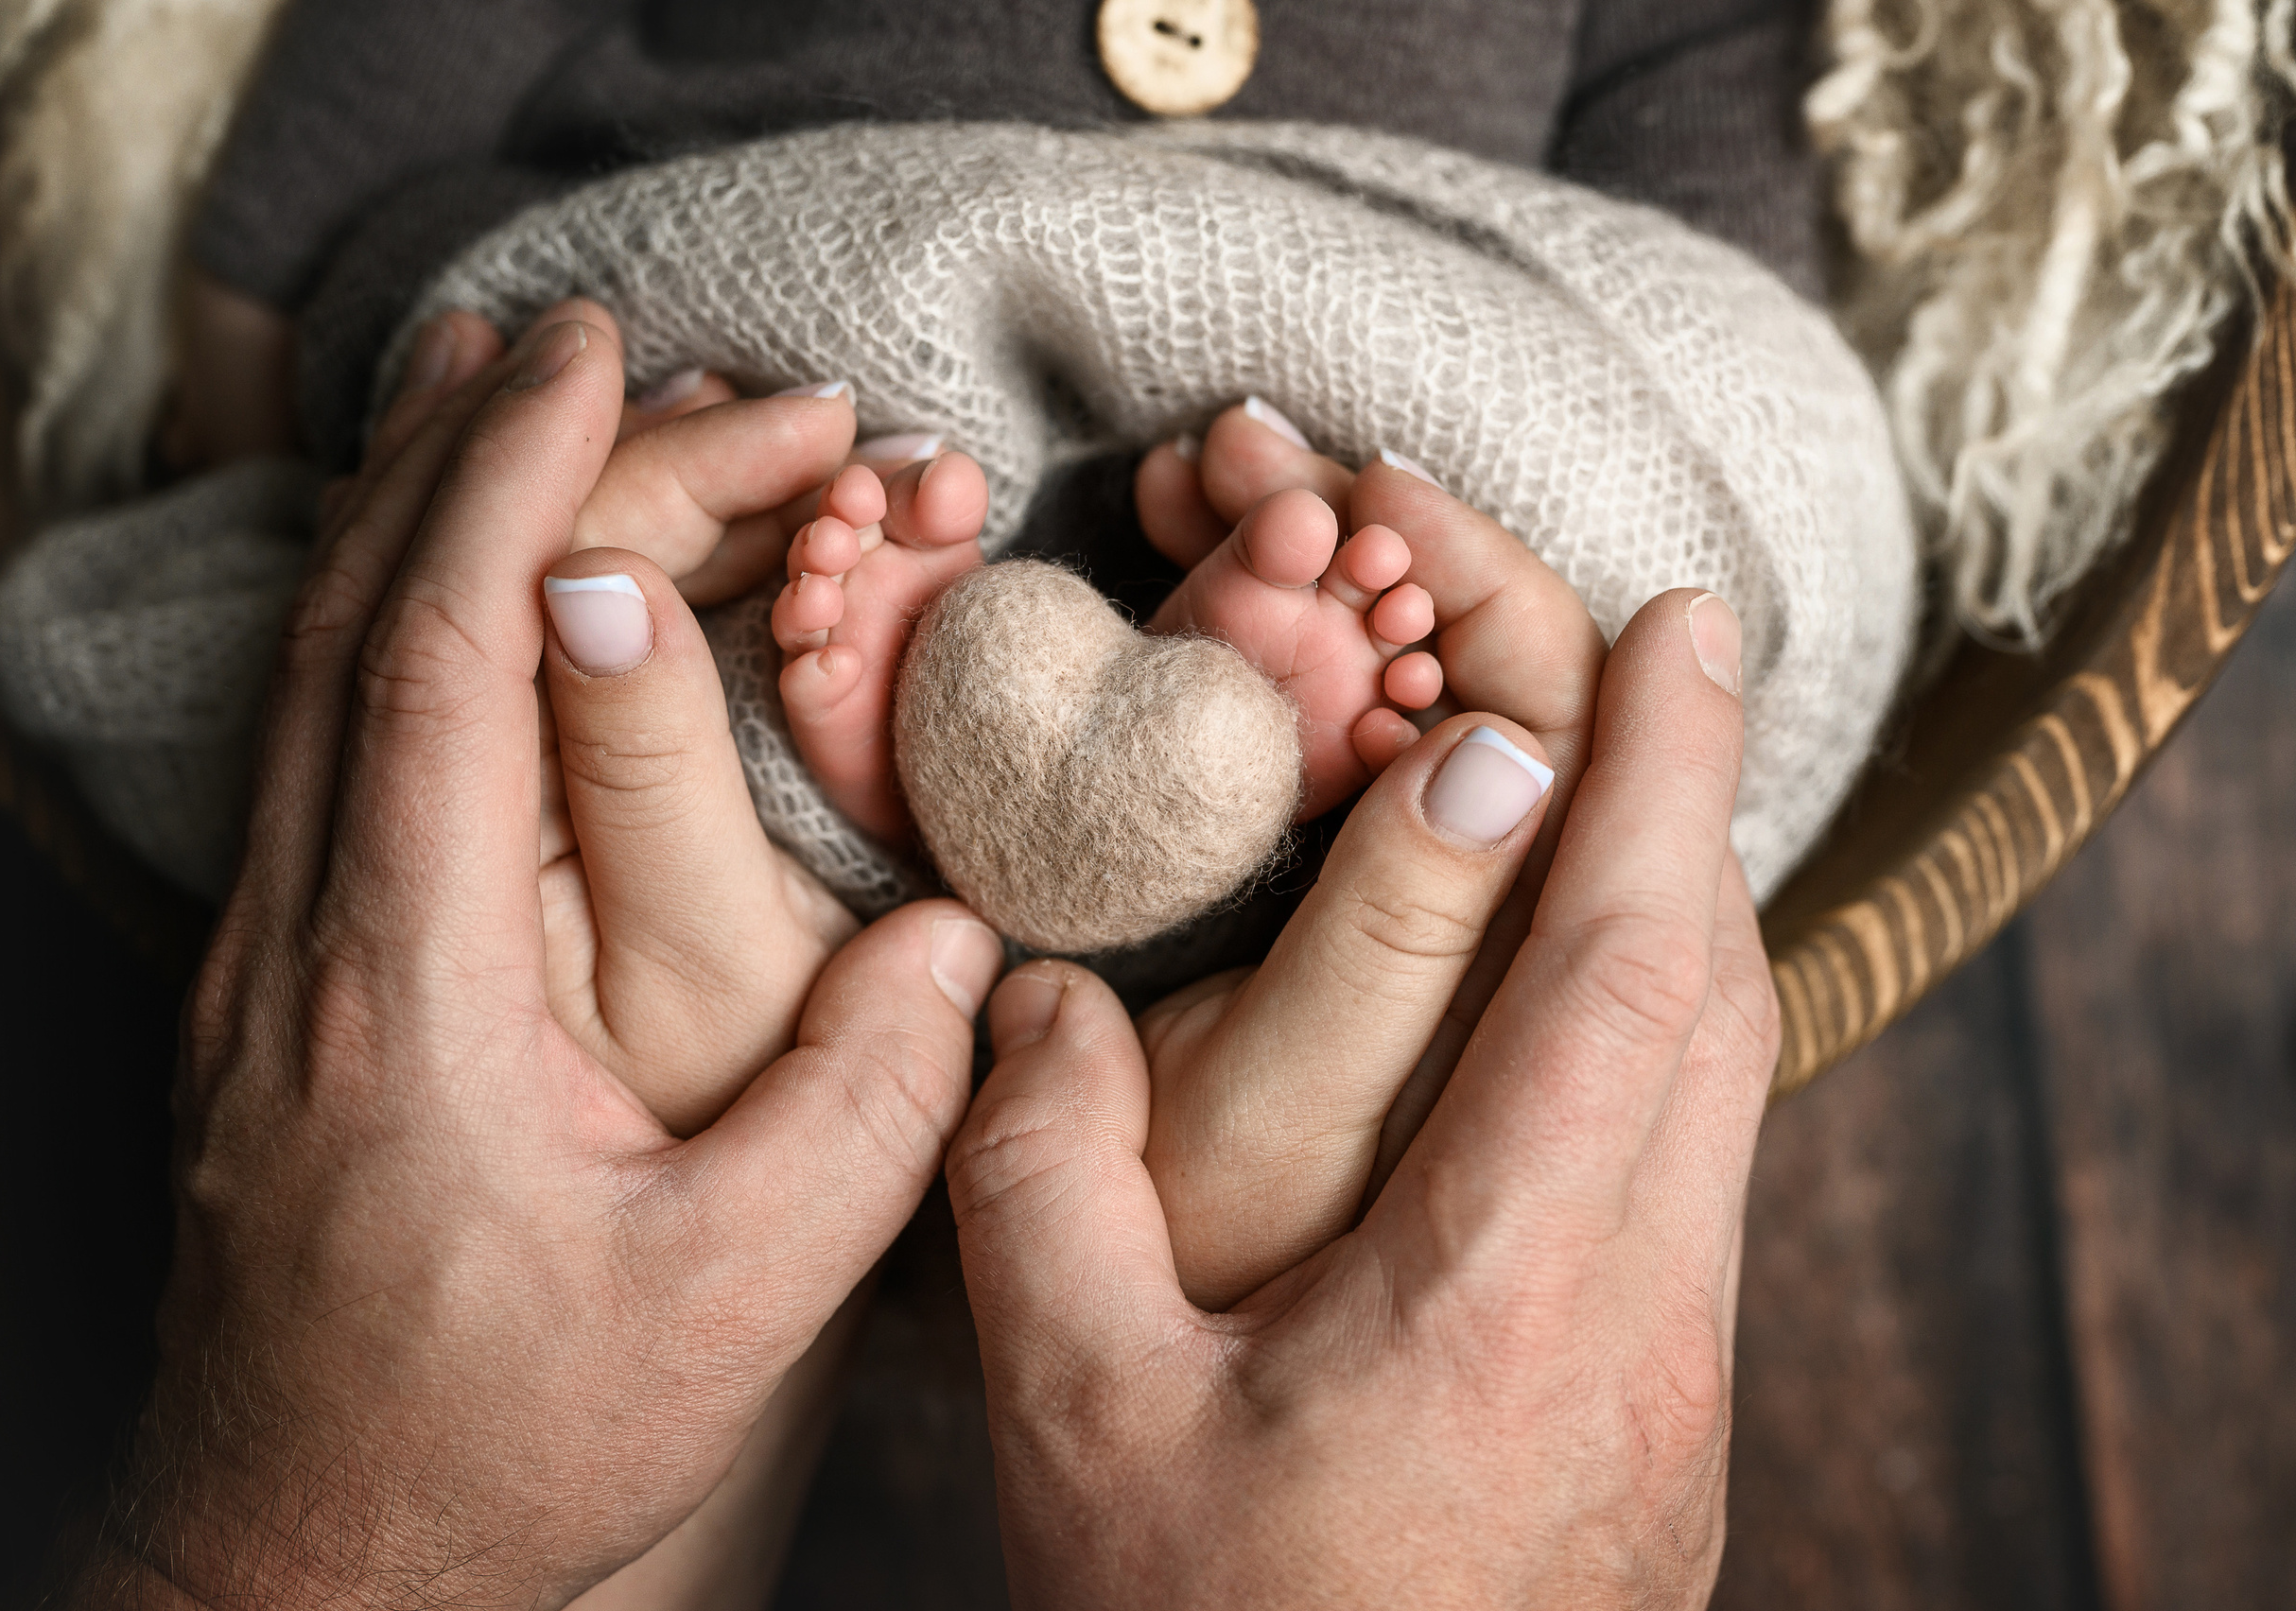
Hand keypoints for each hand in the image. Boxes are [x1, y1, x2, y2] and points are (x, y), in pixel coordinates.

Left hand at [57, 305, 1005, 1606]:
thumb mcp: (732, 1303)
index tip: (606, 360)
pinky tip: (439, 583)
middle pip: (363, 618)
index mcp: (405, 986)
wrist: (301, 1553)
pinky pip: (309, 738)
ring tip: (497, 389)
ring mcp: (262, 958)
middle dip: (478, 449)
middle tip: (606, 340)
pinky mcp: (270, 987)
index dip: (523, 482)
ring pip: (309, 667)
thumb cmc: (505, 1440)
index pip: (447, 660)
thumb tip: (959, 941)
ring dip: (408, 508)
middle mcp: (302, 938)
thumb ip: (866, 1109)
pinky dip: (378, 612)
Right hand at [950, 587, 1776, 1607]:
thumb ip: (1037, 1185)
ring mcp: (1675, 1367)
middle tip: (1631, 639)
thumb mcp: (1080, 1425)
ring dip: (1678, 900)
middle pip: (1717, 989)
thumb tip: (1019, 1000)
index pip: (1628, 965)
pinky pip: (1696, 1150)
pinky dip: (1655, 1015)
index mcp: (1515, 1287)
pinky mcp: (1661, 1407)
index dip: (1652, 767)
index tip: (1670, 614)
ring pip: (1727, 1073)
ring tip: (1603, 779)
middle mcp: (1645, 1310)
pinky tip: (1572, 997)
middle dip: (1684, 788)